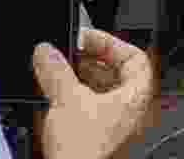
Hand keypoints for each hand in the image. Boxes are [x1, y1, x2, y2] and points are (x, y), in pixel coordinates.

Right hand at [34, 27, 156, 158]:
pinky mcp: (93, 131)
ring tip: (61, 66)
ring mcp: (111, 120)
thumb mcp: (68, 98)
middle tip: (71, 50)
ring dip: (80, 75)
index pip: (135, 58)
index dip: (112, 44)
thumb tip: (47, 50)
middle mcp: (127, 107)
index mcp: (136, 94)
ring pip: (99, 88)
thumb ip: (57, 71)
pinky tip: (57, 89)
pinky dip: (74, 92)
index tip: (88, 38)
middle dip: (92, 58)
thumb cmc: (83, 146)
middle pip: (115, 72)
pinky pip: (87, 103)